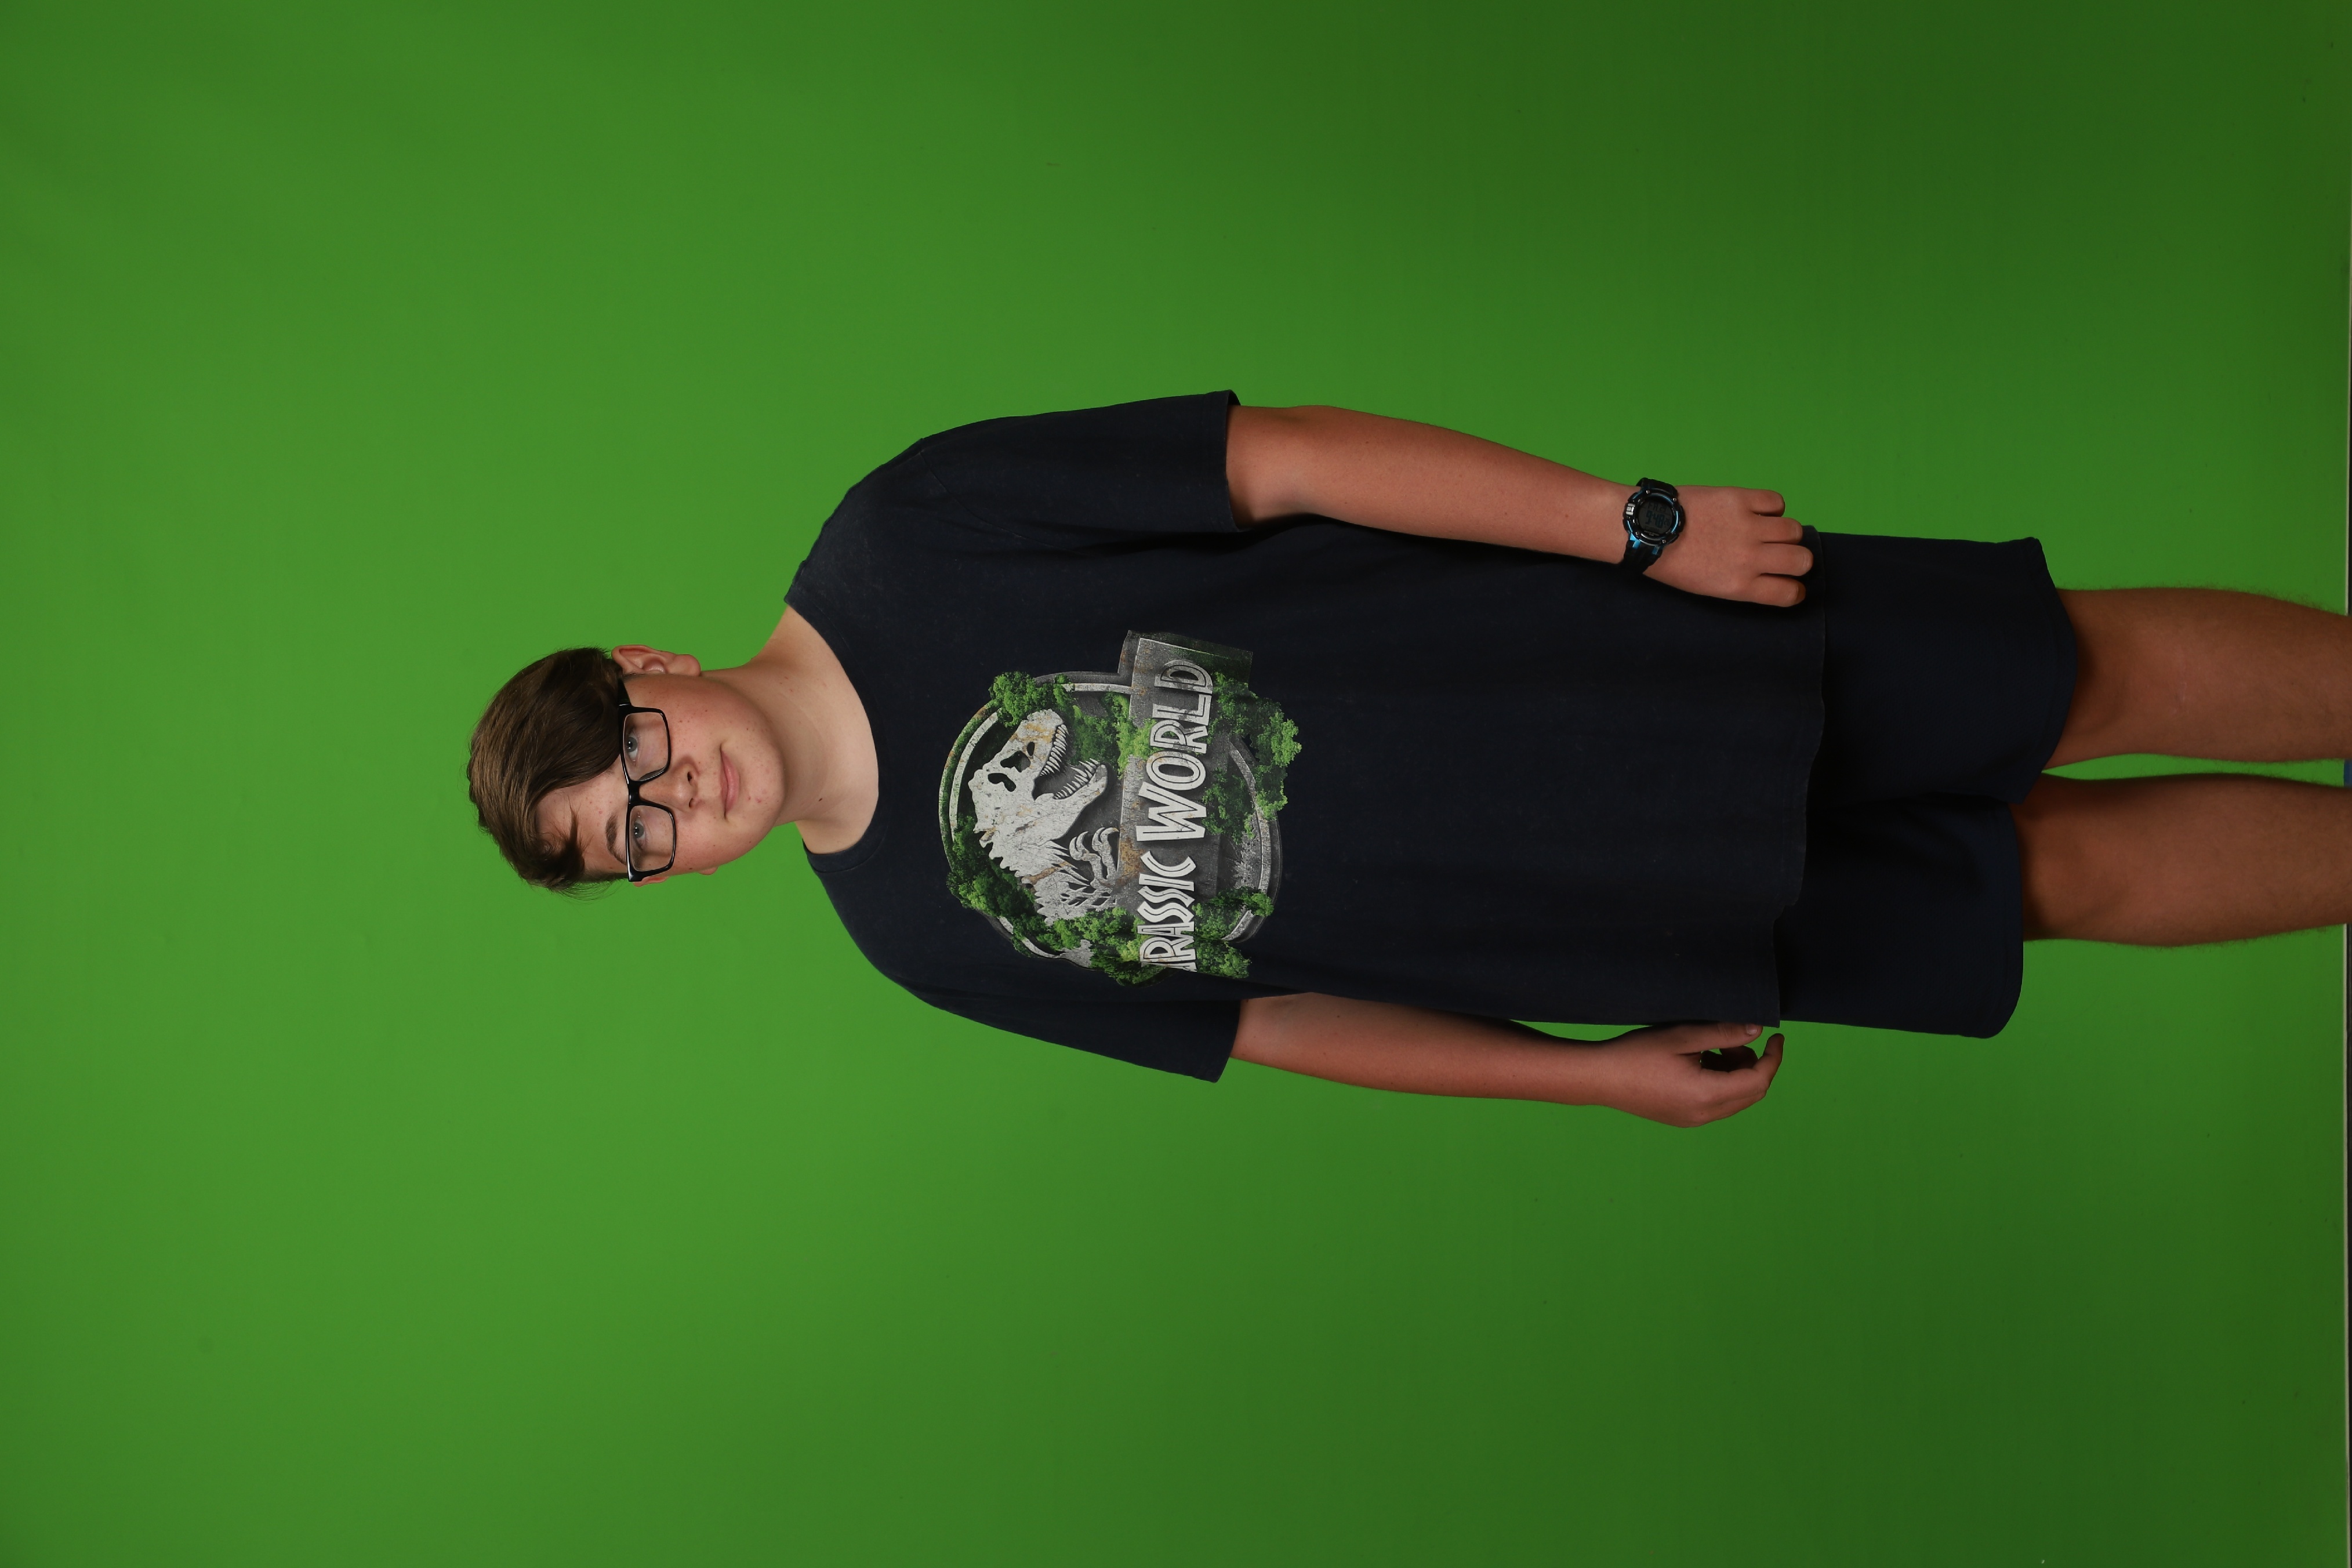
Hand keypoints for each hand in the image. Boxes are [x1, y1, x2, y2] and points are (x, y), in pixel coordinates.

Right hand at [1583, 1020, 1784, 1126]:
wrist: (1599, 1078)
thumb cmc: (1637, 1053)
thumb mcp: (1682, 1036)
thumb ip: (1723, 1033)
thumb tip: (1757, 1031)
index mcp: (1707, 1095)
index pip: (1758, 1080)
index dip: (1773, 1058)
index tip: (1776, 1037)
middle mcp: (1704, 1114)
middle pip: (1751, 1093)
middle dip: (1752, 1063)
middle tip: (1730, 1038)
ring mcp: (1693, 1120)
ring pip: (1735, 1099)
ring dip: (1734, 1072)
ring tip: (1709, 1047)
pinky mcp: (1683, 1118)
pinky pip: (1716, 1103)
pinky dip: (1719, 1082)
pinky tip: (1696, 1062)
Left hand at [1640, 487, 1811, 607]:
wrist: (1647, 530)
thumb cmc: (1673, 563)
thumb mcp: (1707, 588)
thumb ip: (1743, 583)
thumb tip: (1772, 574)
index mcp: (1738, 586)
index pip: (1789, 593)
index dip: (1794, 589)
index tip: (1789, 583)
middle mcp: (1748, 558)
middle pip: (1802, 560)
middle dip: (1797, 560)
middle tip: (1781, 554)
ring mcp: (1747, 526)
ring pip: (1794, 529)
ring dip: (1785, 532)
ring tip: (1768, 530)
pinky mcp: (1740, 498)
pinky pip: (1776, 501)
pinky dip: (1771, 506)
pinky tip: (1757, 511)